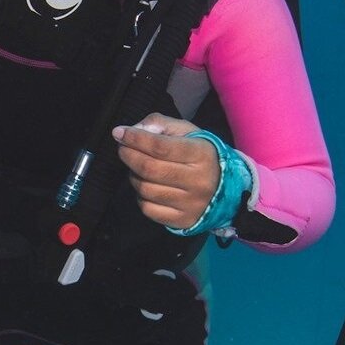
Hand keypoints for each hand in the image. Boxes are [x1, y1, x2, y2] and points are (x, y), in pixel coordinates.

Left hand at [112, 113, 220, 230]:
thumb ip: (161, 124)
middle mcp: (197, 181)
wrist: (226, 189)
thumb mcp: (187, 132)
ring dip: (133, 176)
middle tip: (123, 149)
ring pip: (145, 189)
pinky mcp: (182, 220)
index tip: (119, 132)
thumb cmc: (201, 155)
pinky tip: (145, 187)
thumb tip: (135, 129)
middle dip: (129, 155)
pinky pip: (148, 209)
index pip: (161, 146)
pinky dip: (140, 196)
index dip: (136, 138)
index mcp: (201, 155)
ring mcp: (190, 203)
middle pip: (149, 169)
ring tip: (137, 168)